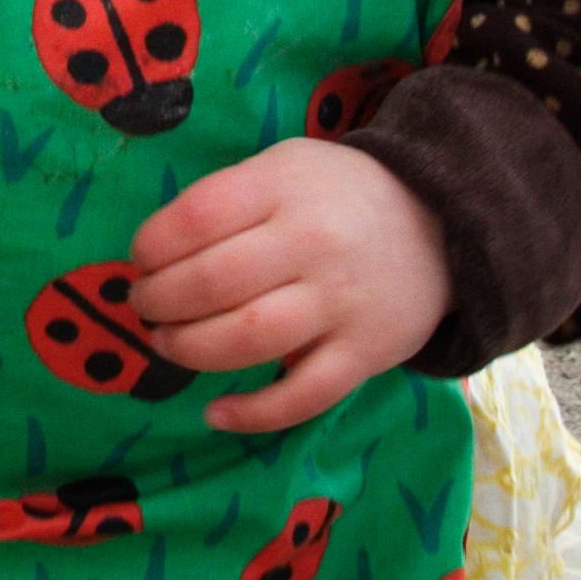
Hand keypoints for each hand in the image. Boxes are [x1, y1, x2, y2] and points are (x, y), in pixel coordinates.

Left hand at [128, 137, 450, 432]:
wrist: (441, 222)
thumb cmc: (336, 193)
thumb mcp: (282, 166)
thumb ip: (226, 198)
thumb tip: (155, 253)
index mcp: (281, 188)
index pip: (196, 218)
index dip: (151, 246)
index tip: (139, 260)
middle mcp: (310, 244)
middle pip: (212, 282)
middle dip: (159, 301)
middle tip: (143, 306)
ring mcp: (340, 304)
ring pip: (248, 338)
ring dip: (190, 349)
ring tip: (165, 344)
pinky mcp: (365, 355)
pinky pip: (304, 396)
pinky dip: (254, 413)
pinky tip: (216, 412)